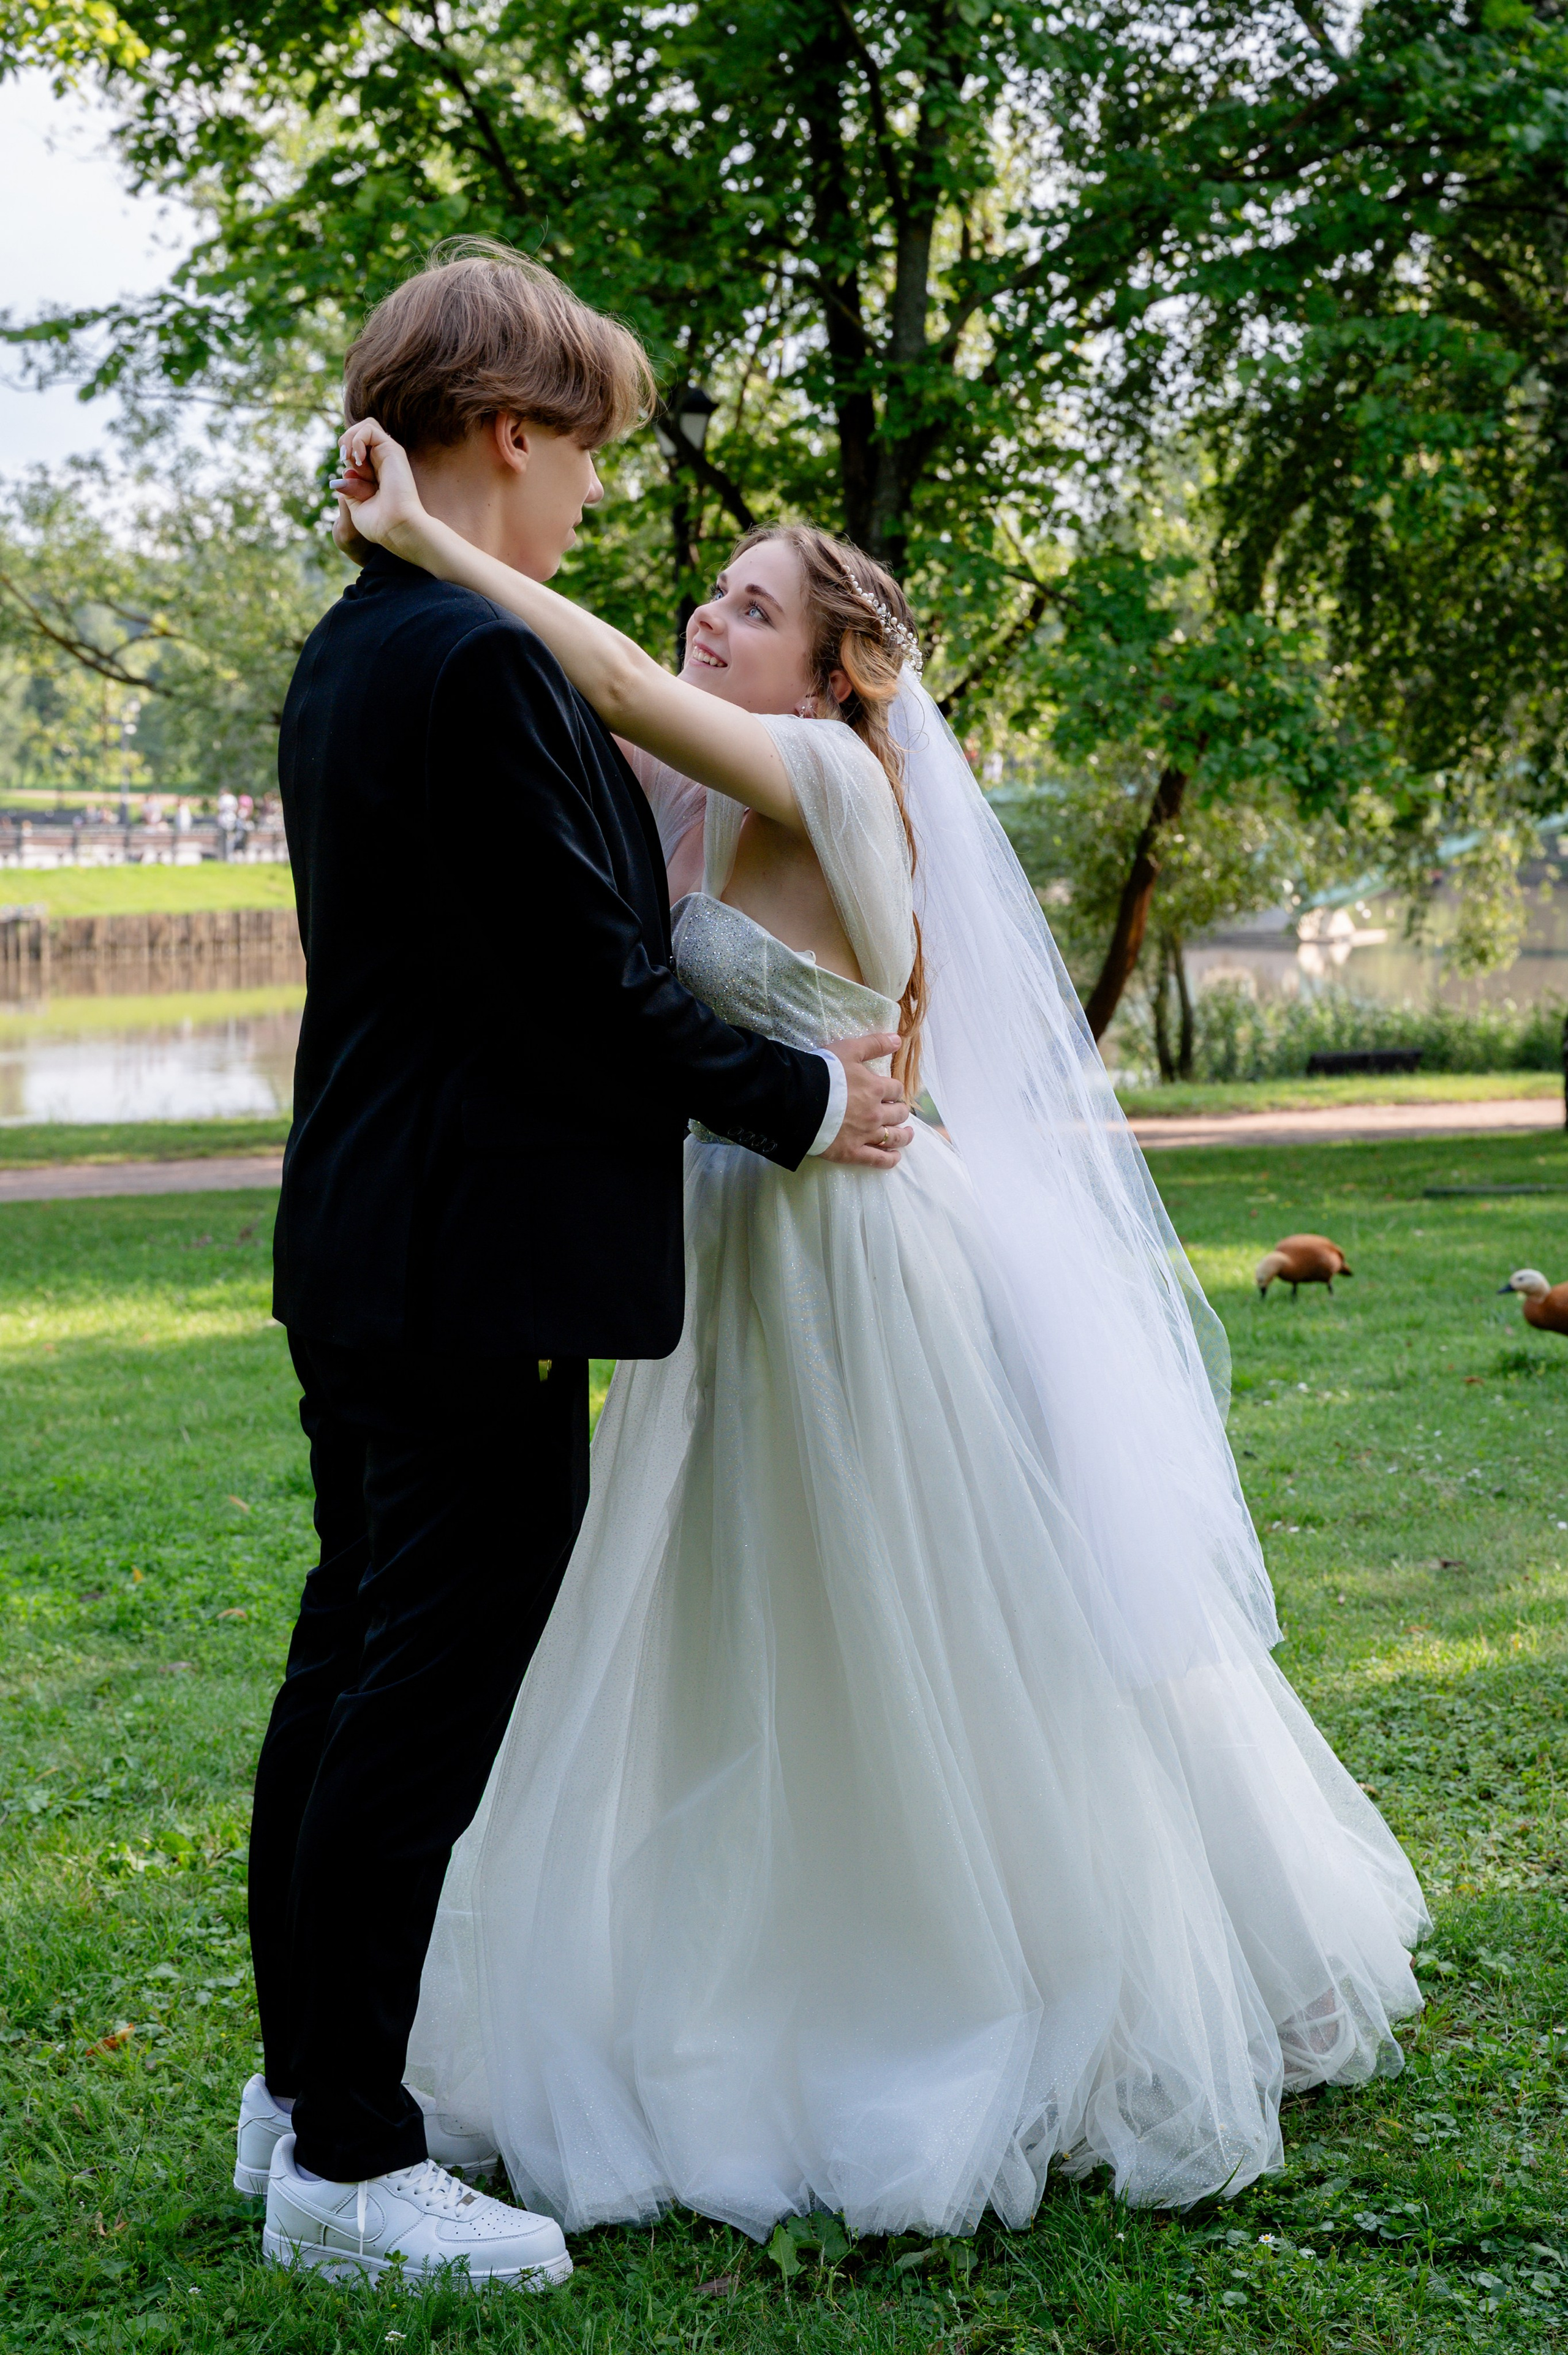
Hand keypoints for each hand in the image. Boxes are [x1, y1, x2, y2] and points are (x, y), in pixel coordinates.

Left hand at [329, 418, 431, 561]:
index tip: (347, 479)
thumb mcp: (356, 506)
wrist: (397, 528)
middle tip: (346, 460)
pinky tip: (359, 458)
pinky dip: (357, 439)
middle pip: (360, 434)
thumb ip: (350, 488)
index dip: (346, 455)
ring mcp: (389, 454)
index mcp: (376, 474)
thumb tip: (344, 472)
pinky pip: (369, 428)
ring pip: (365, 425)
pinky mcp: (393, 450)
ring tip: (352, 458)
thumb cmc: (380, 525)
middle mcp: (383, 461)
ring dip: (350, 438)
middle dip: (346, 443)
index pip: (356, 449)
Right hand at [821, 1033, 913, 1169]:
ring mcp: (865, 1135)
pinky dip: (890, 1159)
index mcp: (875, 1089)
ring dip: (903, 1135)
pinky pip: (877, 1159)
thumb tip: (898, 1039)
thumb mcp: (849, 1049)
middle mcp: (875, 1113)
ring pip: (893, 1137)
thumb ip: (875, 1043)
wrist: (798, 1099)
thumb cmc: (822, 1072)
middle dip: (900, 1111)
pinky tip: (895, 1157)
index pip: (895, 1090)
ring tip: (907, 1134)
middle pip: (898, 1114)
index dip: (894, 1090)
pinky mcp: (852, 1152)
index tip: (890, 1092)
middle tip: (897, 1112)